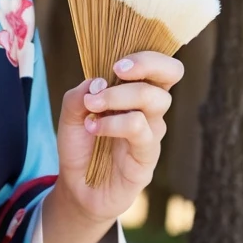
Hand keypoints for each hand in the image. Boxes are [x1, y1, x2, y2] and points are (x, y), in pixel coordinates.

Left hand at [55, 51, 183, 224]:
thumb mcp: (71, 113)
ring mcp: (152, 133)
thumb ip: (81, 93)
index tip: (117, 63)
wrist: (77, 186)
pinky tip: (94, 128)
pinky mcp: (147, 157)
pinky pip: (140, 130)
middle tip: (116, 70)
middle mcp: (150, 110)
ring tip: (92, 107)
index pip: (161, 65)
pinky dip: (113, 123)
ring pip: (153, 100)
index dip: (148, 56)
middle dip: (144, 64)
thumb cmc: (81, 145)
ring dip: (118, 96)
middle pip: (170, 74)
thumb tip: (100, 81)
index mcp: (136, 92)